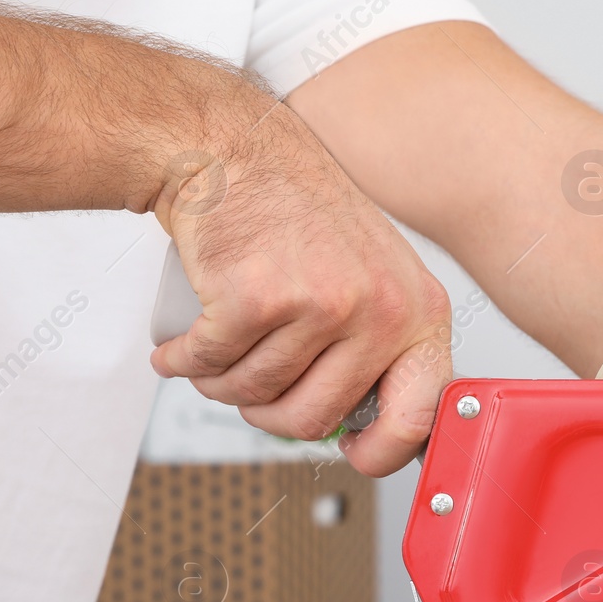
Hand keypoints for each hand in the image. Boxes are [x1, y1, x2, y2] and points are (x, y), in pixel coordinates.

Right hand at [147, 109, 451, 476]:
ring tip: (216, 348)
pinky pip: (210, 364)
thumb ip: (381, 347)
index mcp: (420, 312)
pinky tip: (182, 342)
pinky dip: (182, 358)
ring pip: (256, 394)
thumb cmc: (299, 211)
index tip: (352, 453)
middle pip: (316, 418)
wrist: (235, 148)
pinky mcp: (259, 297)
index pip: (420, 414)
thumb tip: (376, 428)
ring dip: (219, 382)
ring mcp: (323, 303)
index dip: (380, 452)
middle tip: (250, 384)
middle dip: (269, 414)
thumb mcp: (374, 278)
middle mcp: (381, 309)